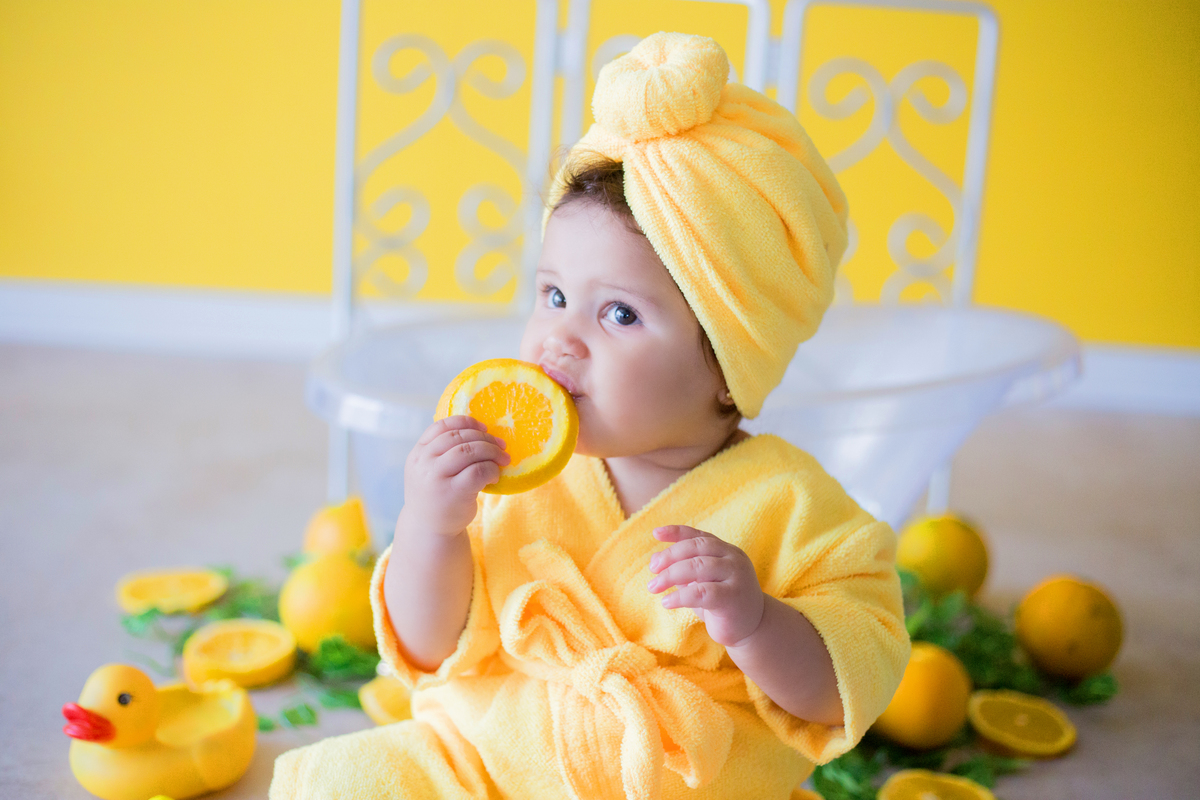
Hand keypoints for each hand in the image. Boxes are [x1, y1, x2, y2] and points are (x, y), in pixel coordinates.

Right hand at [401, 416, 508, 537]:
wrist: (429, 529)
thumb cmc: (436, 495)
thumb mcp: (430, 470)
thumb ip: (443, 452)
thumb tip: (481, 431)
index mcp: (418, 454)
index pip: (440, 427)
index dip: (465, 422)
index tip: (483, 427)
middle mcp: (424, 464)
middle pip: (458, 437)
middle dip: (484, 438)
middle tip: (500, 444)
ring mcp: (437, 478)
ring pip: (468, 451)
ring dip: (491, 451)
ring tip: (503, 458)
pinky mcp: (453, 493)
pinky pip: (478, 471)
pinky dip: (491, 469)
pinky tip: (495, 475)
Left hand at [647, 525, 764, 647]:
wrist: (753, 628)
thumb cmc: (722, 603)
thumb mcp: (704, 582)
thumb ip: (686, 568)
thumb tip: (656, 559)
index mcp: (726, 550)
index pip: (699, 536)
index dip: (676, 532)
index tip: (656, 534)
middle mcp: (733, 558)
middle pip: (696, 548)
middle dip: (670, 556)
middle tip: (652, 569)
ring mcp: (736, 576)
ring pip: (698, 567)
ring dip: (670, 575)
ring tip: (653, 587)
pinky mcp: (732, 597)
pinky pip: (701, 592)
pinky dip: (680, 596)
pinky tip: (666, 603)